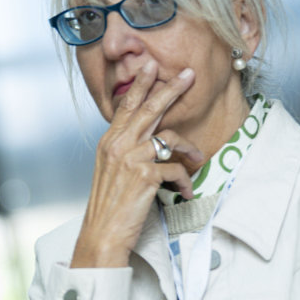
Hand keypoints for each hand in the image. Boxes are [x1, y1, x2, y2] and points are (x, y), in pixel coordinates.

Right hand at [71, 61, 202, 268]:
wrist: (102, 233)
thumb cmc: (110, 206)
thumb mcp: (111, 171)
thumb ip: (126, 151)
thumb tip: (150, 141)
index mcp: (109, 142)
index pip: (127, 106)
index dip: (141, 84)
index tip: (152, 66)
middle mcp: (118, 145)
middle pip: (149, 109)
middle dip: (171, 89)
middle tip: (188, 75)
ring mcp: (130, 159)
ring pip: (169, 138)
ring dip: (189, 148)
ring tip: (197, 158)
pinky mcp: (144, 176)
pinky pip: (176, 170)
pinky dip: (185, 181)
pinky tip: (185, 192)